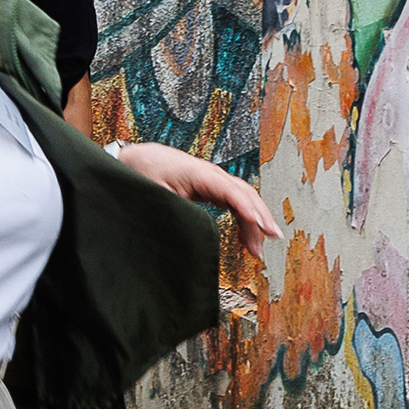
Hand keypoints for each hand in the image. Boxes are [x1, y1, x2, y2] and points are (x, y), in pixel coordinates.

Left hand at [110, 142, 280, 260]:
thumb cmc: (143, 172)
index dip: (245, 207)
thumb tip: (188, 230)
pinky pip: (235, 202)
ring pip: (243, 199)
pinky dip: (245, 219)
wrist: (137, 159)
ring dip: (255, 222)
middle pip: (244, 194)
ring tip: (259, 249)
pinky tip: (248, 238)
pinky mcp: (211, 187)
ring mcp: (213, 180)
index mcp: (197, 173)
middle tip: (271, 239)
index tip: (258, 224)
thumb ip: (172, 209)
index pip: (229, 190)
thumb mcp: (153, 194)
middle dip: (259, 216)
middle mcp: (211, 174)